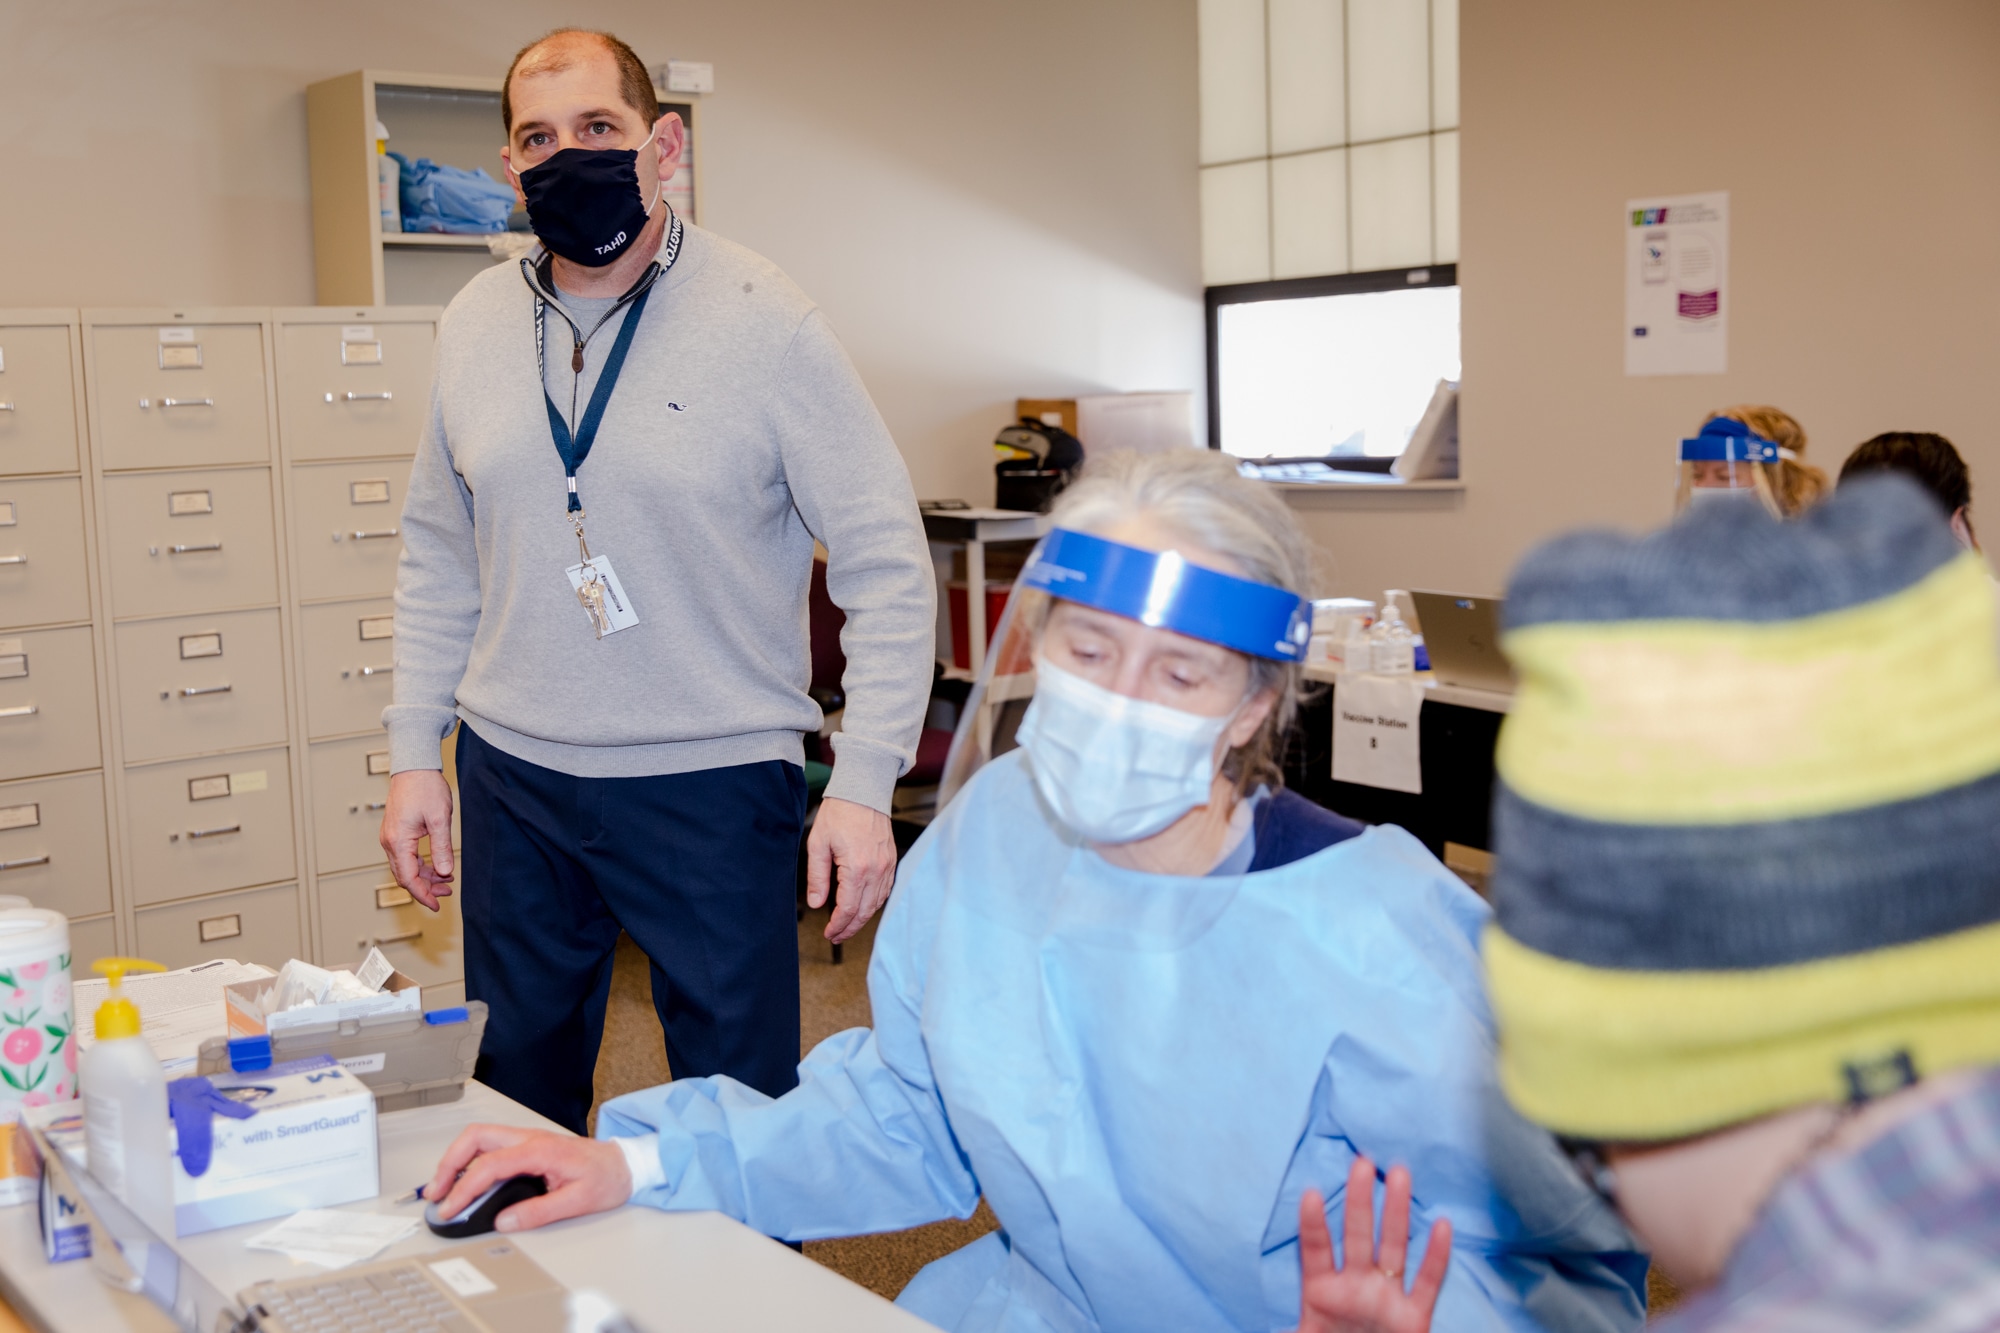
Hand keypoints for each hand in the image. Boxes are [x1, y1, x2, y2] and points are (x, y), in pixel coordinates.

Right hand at [381, 771, 454, 909]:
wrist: (414, 767)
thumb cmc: (425, 788)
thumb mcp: (440, 819)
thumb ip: (441, 848)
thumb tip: (444, 872)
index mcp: (398, 841)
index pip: (409, 878)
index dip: (423, 895)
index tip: (437, 905)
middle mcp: (390, 842)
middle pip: (405, 876)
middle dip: (426, 888)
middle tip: (447, 893)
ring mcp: (391, 837)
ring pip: (406, 867)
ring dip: (425, 877)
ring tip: (447, 881)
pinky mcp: (396, 832)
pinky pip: (406, 856)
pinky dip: (421, 864)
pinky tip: (437, 866)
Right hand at [428, 1124, 631, 1232]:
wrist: (624, 1164)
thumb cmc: (605, 1177)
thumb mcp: (577, 1201)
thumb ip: (539, 1212)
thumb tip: (505, 1220)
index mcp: (540, 1150)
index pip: (490, 1165)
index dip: (465, 1188)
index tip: (451, 1208)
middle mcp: (530, 1139)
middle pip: (476, 1138)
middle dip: (449, 1163)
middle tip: (436, 1192)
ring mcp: (527, 1139)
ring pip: (479, 1137)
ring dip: (456, 1159)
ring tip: (443, 1187)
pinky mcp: (527, 1146)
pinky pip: (490, 1146)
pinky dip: (470, 1160)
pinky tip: (464, 1179)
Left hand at [805, 797, 896, 943]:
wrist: (863, 792)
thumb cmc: (840, 813)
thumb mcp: (818, 844)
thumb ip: (817, 877)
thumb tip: (817, 904)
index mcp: (857, 868)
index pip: (847, 909)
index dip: (837, 925)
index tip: (828, 933)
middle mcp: (876, 870)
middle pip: (864, 912)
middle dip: (849, 928)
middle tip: (836, 936)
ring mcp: (887, 866)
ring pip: (877, 904)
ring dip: (862, 919)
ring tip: (847, 926)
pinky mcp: (891, 861)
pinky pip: (885, 891)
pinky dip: (874, 904)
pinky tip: (863, 907)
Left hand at [1298, 1157, 1451, 1332]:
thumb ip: (1285, 1331)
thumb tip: (1267, 1326)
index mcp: (1321, 1293)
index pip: (1315, 1251)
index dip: (1312, 1225)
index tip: (1308, 1193)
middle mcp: (1356, 1288)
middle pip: (1358, 1236)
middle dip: (1359, 1201)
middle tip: (1362, 1162)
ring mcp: (1385, 1299)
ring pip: (1393, 1247)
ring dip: (1396, 1213)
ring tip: (1398, 1174)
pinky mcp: (1414, 1319)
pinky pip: (1428, 1283)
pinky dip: (1436, 1257)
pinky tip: (1441, 1225)